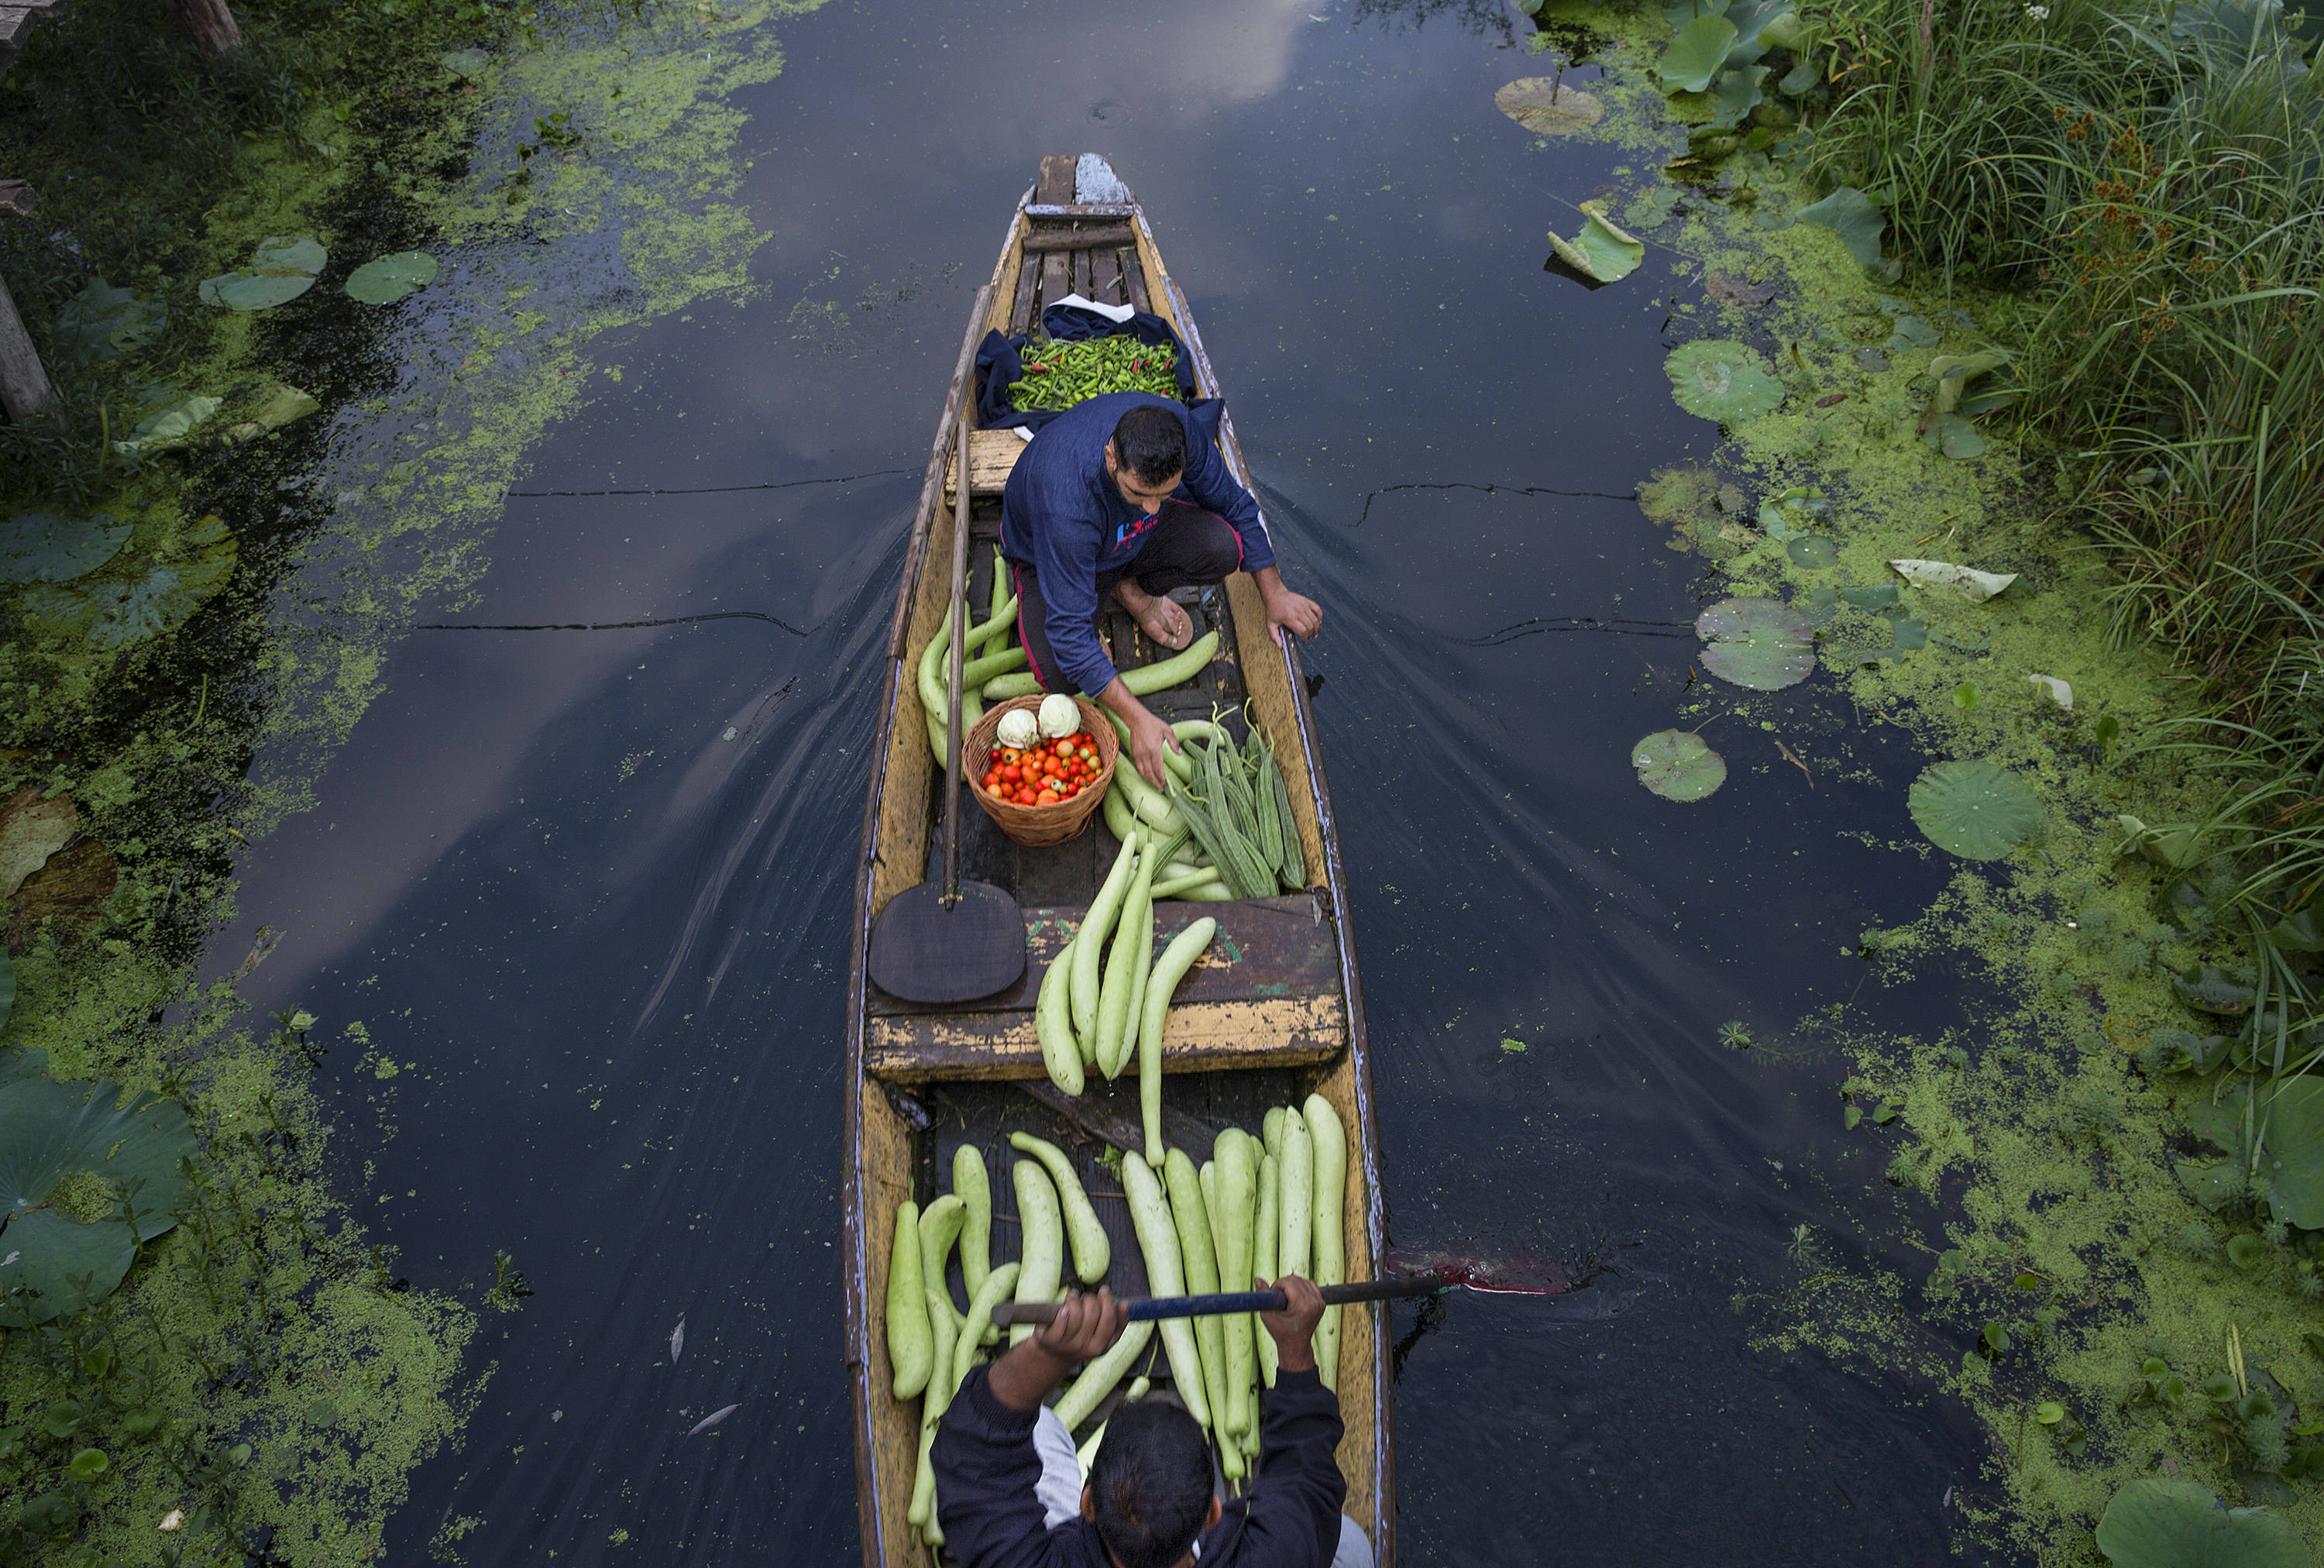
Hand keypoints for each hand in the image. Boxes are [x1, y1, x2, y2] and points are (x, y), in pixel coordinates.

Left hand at [987, 1287, 1127, 1411]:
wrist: (1051, 1355)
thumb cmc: (1077, 1338)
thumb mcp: (1098, 1335)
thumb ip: (1114, 1322)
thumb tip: (1124, 1304)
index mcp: (1101, 1346)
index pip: (1110, 1320)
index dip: (1108, 1302)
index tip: (1104, 1291)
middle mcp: (1085, 1348)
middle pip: (1093, 1312)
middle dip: (1091, 1298)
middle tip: (1087, 1298)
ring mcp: (1068, 1344)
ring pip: (1076, 1313)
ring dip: (1074, 1299)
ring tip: (1072, 1298)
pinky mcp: (1052, 1340)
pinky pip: (1060, 1319)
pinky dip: (1063, 1309)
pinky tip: (1063, 1307)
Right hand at [1128, 704, 1181, 793]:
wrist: (1137, 719)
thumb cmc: (1153, 724)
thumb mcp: (1167, 730)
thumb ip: (1174, 743)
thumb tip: (1179, 753)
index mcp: (1155, 749)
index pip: (1158, 768)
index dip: (1161, 777)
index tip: (1165, 784)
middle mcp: (1145, 753)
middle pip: (1150, 773)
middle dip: (1155, 782)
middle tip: (1161, 789)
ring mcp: (1138, 754)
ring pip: (1143, 772)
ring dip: (1149, 780)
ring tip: (1155, 786)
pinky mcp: (1134, 753)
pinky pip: (1138, 767)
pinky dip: (1143, 774)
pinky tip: (1147, 777)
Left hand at [1254, 566, 1321, 641]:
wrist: (1275, 595)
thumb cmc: (1273, 610)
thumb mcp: (1270, 624)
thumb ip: (1274, 636)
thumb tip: (1280, 646)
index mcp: (1290, 618)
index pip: (1303, 631)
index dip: (1305, 638)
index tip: (1304, 640)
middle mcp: (1298, 611)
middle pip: (1310, 627)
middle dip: (1310, 634)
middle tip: (1308, 637)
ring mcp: (1303, 605)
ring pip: (1315, 620)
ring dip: (1316, 628)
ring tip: (1314, 633)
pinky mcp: (1307, 601)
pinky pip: (1318, 609)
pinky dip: (1320, 617)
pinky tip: (1318, 622)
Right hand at [1257, 1274, 1322, 1373]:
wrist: (1296, 1345)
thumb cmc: (1281, 1332)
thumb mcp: (1268, 1315)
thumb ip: (1263, 1295)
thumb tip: (1258, 1279)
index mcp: (1302, 1306)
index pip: (1288, 1282)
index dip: (1277, 1285)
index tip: (1273, 1295)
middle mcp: (1314, 1303)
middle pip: (1296, 1280)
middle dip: (1283, 1284)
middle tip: (1278, 1297)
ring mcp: (1319, 1303)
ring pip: (1303, 1281)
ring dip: (1292, 1285)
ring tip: (1285, 1298)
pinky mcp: (1322, 1303)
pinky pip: (1310, 1285)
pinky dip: (1301, 1287)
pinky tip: (1294, 1296)